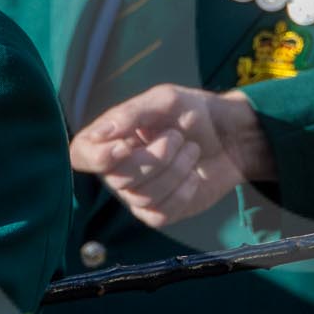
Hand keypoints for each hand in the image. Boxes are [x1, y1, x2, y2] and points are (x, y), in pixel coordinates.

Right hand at [70, 84, 273, 226]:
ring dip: (175, 170)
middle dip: (155, 157)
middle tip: (177, 136)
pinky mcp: (160, 212)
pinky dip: (183, 191)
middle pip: (117, 178)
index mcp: (111, 138)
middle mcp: (117, 169)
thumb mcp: (166, 100)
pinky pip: (160, 213)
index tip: (124, 146)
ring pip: (142, 197)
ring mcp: (137, 193)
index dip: (97, 157)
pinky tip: (193, 175)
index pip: (81, 155)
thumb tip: (100, 135)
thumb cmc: (195, 113)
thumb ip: (132, 113)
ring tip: (190, 150)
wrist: (232, 137)